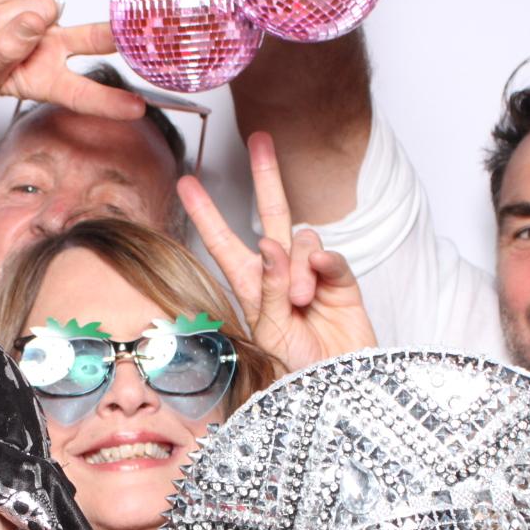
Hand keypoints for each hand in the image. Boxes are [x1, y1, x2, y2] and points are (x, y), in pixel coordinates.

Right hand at [0, 0, 143, 120]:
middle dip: (112, 35)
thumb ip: (6, 53)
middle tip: (130, 34)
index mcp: (44, 79)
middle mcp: (49, 46)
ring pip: (36, 8)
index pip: (80, 93)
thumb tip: (35, 20)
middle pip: (92, 38)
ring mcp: (39, 13)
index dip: (108, 102)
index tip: (136, 109)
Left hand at [182, 130, 376, 372]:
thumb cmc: (293, 372)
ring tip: (299, 300)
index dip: (206, 213)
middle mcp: (279, 273)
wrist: (335, 390)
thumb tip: (270, 245)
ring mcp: (311, 274)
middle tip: (260, 139)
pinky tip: (320, 276)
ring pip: (301, 238)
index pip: (223, 242)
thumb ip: (267, 288)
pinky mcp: (341, 281)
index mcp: (250, 286)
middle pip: (271, 214)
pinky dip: (324, 262)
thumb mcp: (268, 332)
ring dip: (296, 266)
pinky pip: (330, 255)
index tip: (187, 183)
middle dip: (266, 175)